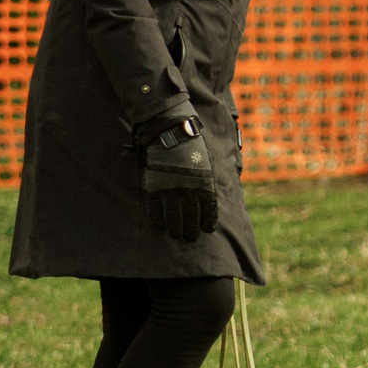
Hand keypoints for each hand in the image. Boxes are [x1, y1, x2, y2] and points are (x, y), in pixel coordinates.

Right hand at [141, 119, 218, 242]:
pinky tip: (158, 228)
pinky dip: (157, 219)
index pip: (209, 207)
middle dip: (192, 229)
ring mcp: (171, 187)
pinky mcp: (154, 185)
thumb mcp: (207, 159)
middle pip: (192, 214)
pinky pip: (155, 207)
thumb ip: (209, 176)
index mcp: (205, 181)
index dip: (208, 220)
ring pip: (174, 215)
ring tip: (177, 236)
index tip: (207, 230)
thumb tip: (213, 191)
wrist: (170, 130)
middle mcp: (189, 187)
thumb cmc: (191, 143)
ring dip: (176, 228)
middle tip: (190, 238)